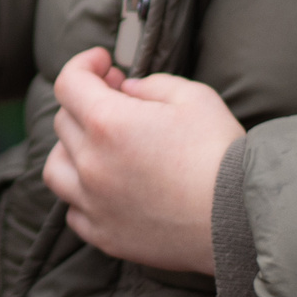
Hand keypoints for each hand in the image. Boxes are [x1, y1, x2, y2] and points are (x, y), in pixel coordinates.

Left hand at [42, 49, 242, 273]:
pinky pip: (73, 209)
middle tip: (115, 98)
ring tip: (99, 144)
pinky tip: (106, 185)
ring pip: (56, 166)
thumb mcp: (195, 98)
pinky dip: (81, 192)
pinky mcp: (104, 235)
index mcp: (108, 123)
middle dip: (85, 102)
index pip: (69, 83)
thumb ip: (153, 85)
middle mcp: (91, 163)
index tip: (102, 62)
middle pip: (64, 121)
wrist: (240, 220)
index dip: (83, 64)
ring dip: (71, 148)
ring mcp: (93, 203)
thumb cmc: (221, 156)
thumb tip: (127, 89)